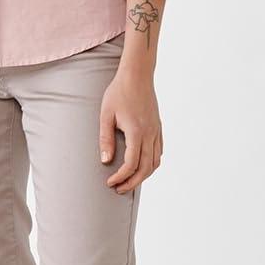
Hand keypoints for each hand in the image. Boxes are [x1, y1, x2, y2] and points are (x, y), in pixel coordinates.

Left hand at [100, 65, 162, 192]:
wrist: (137, 75)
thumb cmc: (118, 92)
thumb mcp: (106, 115)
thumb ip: (105, 139)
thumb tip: (106, 161)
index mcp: (136, 132)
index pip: (131, 164)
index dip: (121, 177)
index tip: (110, 182)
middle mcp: (150, 134)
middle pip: (145, 168)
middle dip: (132, 182)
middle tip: (118, 189)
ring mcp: (156, 131)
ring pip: (155, 162)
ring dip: (143, 176)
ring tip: (128, 181)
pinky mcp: (158, 127)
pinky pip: (159, 151)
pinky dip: (152, 164)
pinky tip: (141, 166)